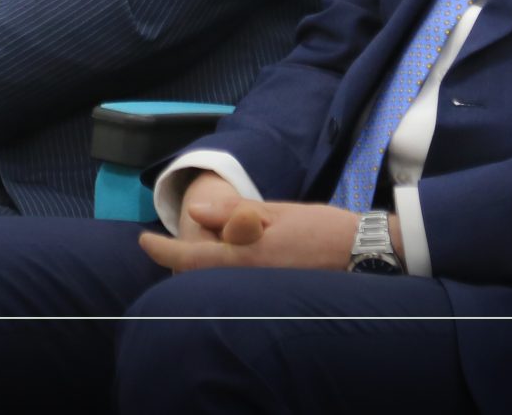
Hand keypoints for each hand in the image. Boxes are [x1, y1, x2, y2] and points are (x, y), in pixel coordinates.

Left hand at [141, 194, 373, 274]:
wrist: (367, 256)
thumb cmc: (324, 229)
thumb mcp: (276, 211)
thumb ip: (235, 212)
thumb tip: (195, 213)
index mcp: (248, 255)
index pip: (192, 259)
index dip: (163, 251)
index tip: (144, 240)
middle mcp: (251, 281)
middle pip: (201, 275)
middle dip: (184, 260)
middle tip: (173, 243)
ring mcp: (263, 294)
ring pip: (218, 283)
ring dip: (207, 266)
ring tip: (207, 247)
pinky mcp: (275, 298)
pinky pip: (239, 288)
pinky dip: (228, 273)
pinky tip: (237, 259)